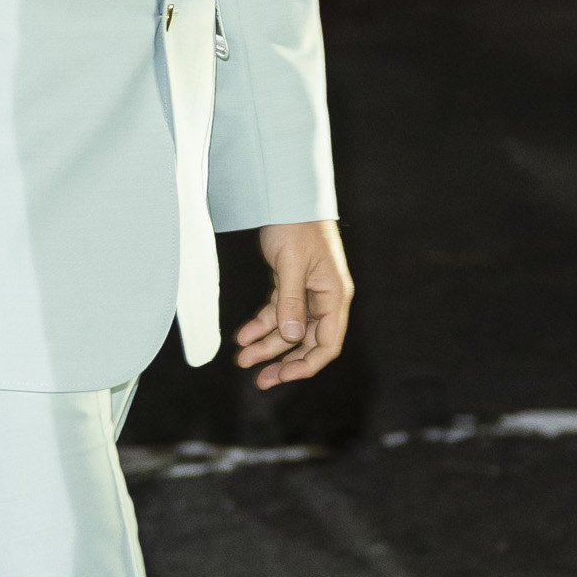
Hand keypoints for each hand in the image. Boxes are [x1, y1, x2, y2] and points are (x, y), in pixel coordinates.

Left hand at [234, 220, 352, 388]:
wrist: (285, 196)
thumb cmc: (296, 225)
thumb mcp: (292, 264)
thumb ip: (291, 301)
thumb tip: (291, 337)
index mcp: (334, 296)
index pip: (327, 343)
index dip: (307, 365)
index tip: (282, 376)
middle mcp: (324, 298)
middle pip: (307, 342)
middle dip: (283, 362)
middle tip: (259, 380)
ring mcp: (306, 293)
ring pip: (287, 330)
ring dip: (266, 347)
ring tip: (241, 360)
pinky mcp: (289, 285)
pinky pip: (275, 313)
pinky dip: (259, 326)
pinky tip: (241, 336)